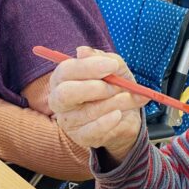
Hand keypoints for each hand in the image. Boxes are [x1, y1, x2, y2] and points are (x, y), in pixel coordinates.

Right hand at [47, 46, 147, 163]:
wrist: (126, 117)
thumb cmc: (115, 89)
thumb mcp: (114, 69)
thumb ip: (103, 58)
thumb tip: (82, 51)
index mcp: (63, 78)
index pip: (66, 70)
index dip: (89, 67)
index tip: (112, 66)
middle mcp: (59, 99)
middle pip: (66, 94)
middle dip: (95, 88)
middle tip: (117, 86)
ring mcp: (68, 120)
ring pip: (87, 112)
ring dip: (113, 103)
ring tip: (128, 97)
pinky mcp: (81, 137)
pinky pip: (94, 130)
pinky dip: (110, 121)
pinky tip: (119, 115)